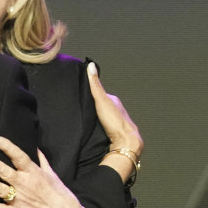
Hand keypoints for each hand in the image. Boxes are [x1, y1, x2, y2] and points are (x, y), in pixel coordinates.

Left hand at [0, 137, 89, 207]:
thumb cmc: (59, 193)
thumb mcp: (52, 174)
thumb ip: (42, 160)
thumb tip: (37, 148)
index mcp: (33, 173)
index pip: (19, 157)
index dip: (8, 147)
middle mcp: (24, 184)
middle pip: (4, 171)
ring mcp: (19, 199)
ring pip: (0, 189)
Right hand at [87, 62, 142, 179]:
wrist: (125, 142)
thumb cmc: (115, 121)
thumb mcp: (101, 100)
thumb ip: (95, 85)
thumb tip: (91, 65)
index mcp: (115, 101)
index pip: (101, 94)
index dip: (92, 94)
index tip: (82, 94)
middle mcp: (118, 110)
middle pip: (104, 105)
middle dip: (95, 106)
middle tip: (83, 107)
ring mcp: (118, 122)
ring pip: (105, 116)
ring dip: (98, 118)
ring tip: (88, 119)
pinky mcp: (116, 133)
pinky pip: (107, 126)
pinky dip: (101, 126)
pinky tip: (96, 129)